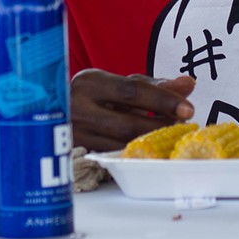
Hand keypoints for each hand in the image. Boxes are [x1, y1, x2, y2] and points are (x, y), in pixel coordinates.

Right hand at [70, 70, 194, 151]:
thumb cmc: (93, 96)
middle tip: (184, 127)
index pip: (132, 91)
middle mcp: (78, 107)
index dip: (163, 101)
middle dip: (161, 127)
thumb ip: (153, 84)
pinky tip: (151, 150)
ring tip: (172, 138)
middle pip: (128, 123)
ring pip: (122, 144)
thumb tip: (188, 84)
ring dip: (151, 143)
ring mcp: (75, 134)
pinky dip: (136, 153)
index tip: (188, 109)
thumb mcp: (118, 83)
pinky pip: (114, 156)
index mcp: (90, 82)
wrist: (50, 112)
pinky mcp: (78, 153)